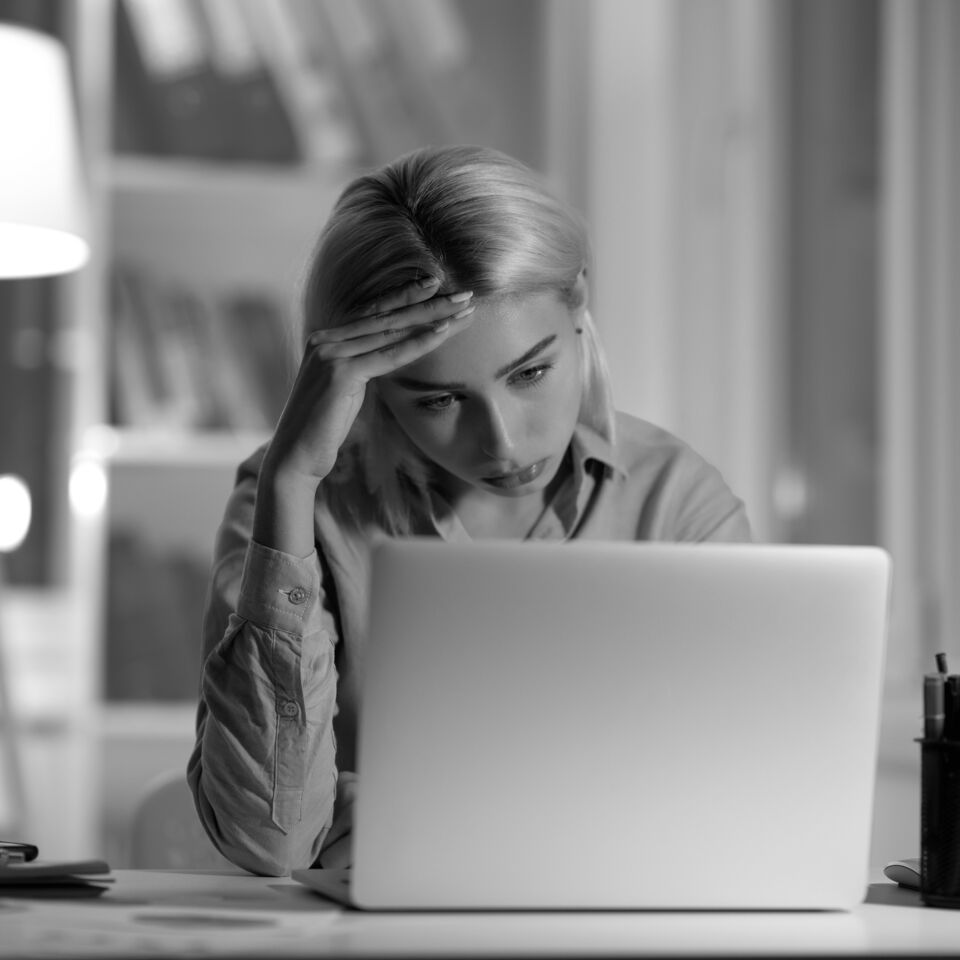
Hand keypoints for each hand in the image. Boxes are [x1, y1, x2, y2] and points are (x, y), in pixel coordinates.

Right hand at [263, 277, 475, 489]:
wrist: (296, 456)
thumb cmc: (324, 427)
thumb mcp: (347, 389)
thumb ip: (363, 366)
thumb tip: (390, 355)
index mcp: (325, 340)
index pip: (373, 313)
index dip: (405, 296)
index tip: (435, 285)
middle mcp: (326, 340)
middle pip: (387, 317)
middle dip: (428, 304)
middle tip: (463, 294)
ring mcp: (331, 354)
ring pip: (392, 331)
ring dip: (432, 318)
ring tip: (462, 309)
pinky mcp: (340, 374)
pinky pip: (389, 356)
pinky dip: (418, 344)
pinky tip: (442, 333)